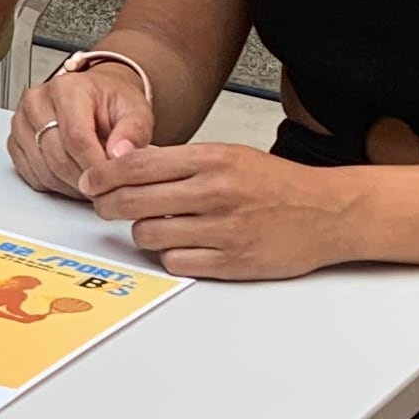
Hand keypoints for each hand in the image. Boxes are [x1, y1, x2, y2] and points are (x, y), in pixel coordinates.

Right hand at [8, 56, 154, 202]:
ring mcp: (21, 122)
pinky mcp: (15, 142)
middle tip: (105, 184)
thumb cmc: (110, 103)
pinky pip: (31, 176)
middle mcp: (37, 102)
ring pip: (43, 171)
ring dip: (70, 185)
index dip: (94, 165)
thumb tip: (120, 153)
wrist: (95, 97)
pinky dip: (54, 184)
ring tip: (92, 179)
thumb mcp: (135, 110)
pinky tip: (73, 176)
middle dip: (84, 179)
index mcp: (66, 88)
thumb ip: (134, 131)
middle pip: (57, 157)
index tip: (111, 179)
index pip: (76, 137)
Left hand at [71, 139, 359, 280]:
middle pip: (132, 201)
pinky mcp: (230, 262)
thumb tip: (127, 166)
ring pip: (148, 235)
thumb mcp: (229, 155)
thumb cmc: (276, 184)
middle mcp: (214, 193)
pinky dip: (170, 256)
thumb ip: (181, 162)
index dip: (103, 175)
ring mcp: (222, 230)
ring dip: (143, 232)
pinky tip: (181, 246)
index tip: (90, 181)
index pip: (137, 165)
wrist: (328, 212)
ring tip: (156, 226)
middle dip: (108, 205)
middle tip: (104, 206)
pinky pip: (175, 262)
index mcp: (212, 159)